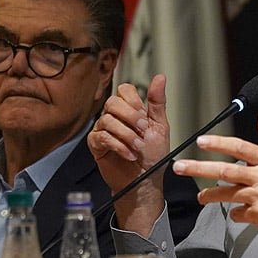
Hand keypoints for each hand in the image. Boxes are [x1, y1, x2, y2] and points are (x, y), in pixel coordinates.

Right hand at [88, 75, 171, 233]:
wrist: (145, 180)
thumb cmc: (153, 155)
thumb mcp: (160, 126)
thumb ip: (157, 102)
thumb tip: (160, 77)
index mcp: (131, 110)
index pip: (124, 90)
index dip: (133, 101)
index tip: (144, 115)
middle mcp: (115, 117)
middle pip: (112, 102)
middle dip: (131, 117)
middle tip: (143, 131)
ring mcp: (104, 130)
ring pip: (107, 120)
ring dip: (127, 135)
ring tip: (138, 147)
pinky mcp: (96, 145)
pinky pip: (101, 137)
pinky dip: (119, 146)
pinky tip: (129, 154)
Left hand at [173, 106, 257, 242]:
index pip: (240, 147)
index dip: (219, 143)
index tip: (201, 141)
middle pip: (225, 171)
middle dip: (199, 168)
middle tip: (180, 167)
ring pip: (226, 194)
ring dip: (209, 195)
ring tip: (200, 197)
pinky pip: (238, 213)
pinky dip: (236, 213)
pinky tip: (239, 212)